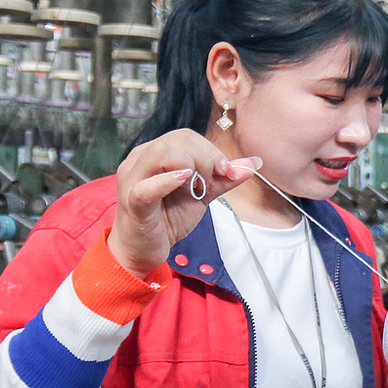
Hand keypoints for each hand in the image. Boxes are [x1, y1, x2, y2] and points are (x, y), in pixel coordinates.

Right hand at [111, 131, 261, 277]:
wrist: (143, 251)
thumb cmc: (166, 219)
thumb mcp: (200, 196)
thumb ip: (224, 179)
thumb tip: (255, 162)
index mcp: (155, 153)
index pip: (186, 136)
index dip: (211, 150)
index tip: (227, 171)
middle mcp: (140, 159)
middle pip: (176, 140)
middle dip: (205, 157)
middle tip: (213, 182)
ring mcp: (132, 179)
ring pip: (160, 153)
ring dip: (190, 165)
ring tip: (198, 187)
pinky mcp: (132, 202)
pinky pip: (146, 186)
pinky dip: (168, 181)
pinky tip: (185, 182)